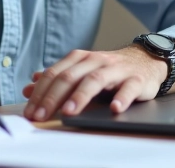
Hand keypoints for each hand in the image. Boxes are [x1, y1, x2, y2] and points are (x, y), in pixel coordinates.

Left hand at [21, 46, 166, 120]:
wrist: (145, 60)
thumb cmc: (109, 70)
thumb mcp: (81, 71)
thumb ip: (56, 80)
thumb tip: (29, 89)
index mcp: (80, 59)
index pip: (55, 74)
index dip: (40, 93)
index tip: (30, 111)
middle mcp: (96, 61)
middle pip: (70, 77)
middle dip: (53, 97)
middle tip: (42, 115)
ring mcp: (117, 69)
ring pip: (96, 80)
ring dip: (81, 96)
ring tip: (69, 111)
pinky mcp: (137, 79)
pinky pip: (129, 87)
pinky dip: (122, 98)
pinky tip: (114, 108)